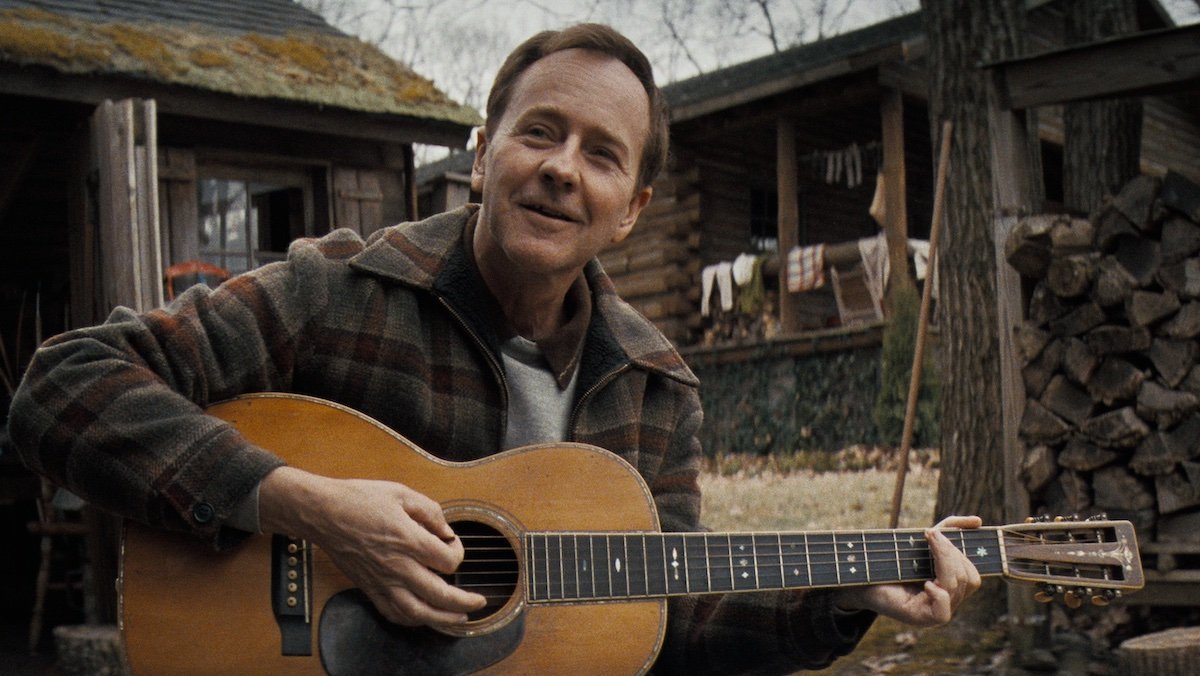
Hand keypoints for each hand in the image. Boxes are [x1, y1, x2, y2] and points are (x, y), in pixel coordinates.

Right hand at [259, 467, 486, 625]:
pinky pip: (392, 613)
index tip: (453, 543)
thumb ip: (430, 511)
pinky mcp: (368, 588)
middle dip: (464, 602)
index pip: (448, 561)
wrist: (323, 513)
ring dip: (442, 619)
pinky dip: (411, 620)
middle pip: (439, 594)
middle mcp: (397, 565)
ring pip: (417, 612)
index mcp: (408, 540)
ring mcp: (382, 581)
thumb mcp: (401, 492)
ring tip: (458, 619)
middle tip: (478, 602)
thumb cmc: (359, 499)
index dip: (458, 553)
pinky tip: (422, 617)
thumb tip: (446, 530)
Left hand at [832, 515, 982, 625]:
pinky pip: (943, 612)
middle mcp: (948, 603)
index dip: (960, 552)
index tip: (935, 532)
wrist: (862, 577)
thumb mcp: (925, 540)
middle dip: (950, 553)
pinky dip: (939, 594)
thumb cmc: (895, 560)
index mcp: (952, 588)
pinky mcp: (920, 619)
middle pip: (967, 579)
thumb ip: (951, 528)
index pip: (972, 575)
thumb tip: (978, 521)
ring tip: (926, 544)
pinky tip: (925, 583)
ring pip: (955, 589)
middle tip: (929, 534)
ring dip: (943, 561)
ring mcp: (936, 613)